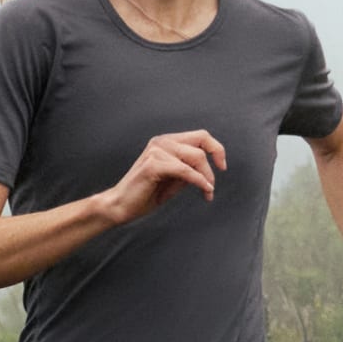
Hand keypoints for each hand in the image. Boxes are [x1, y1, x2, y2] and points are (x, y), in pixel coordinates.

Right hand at [100, 131, 226, 225]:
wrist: (120, 206)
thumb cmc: (144, 194)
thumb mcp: (173, 180)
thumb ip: (188, 170)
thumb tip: (207, 170)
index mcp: (166, 142)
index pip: (200, 135)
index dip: (216, 149)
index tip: (222, 167)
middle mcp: (162, 142)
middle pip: (201, 141)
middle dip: (213, 164)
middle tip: (212, 185)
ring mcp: (156, 151)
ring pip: (195, 156)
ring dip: (206, 176)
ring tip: (207, 192)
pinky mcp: (153, 164)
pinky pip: (185, 170)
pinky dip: (198, 181)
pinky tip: (204, 191)